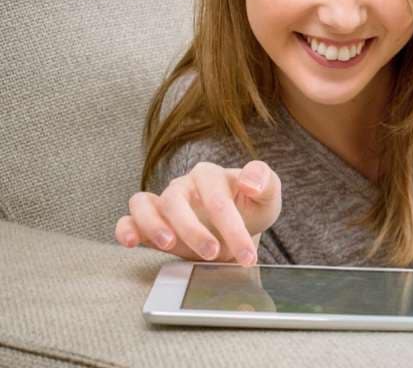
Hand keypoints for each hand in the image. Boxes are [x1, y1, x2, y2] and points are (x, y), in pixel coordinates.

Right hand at [114, 160, 281, 265]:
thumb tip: (250, 182)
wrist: (237, 229)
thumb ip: (266, 181)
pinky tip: (132, 242)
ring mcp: (163, 202)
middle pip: (177, 200)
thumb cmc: (251, 209)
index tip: (247, 256)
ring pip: (144, 204)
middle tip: (212, 254)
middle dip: (194, 230)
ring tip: (169, 244)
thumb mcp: (268, 197)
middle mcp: (183, 186)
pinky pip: (129, 218)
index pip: (216, 198)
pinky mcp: (149, 221)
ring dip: (154, 225)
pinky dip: (126, 228)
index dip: (232, 227)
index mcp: (210, 175)